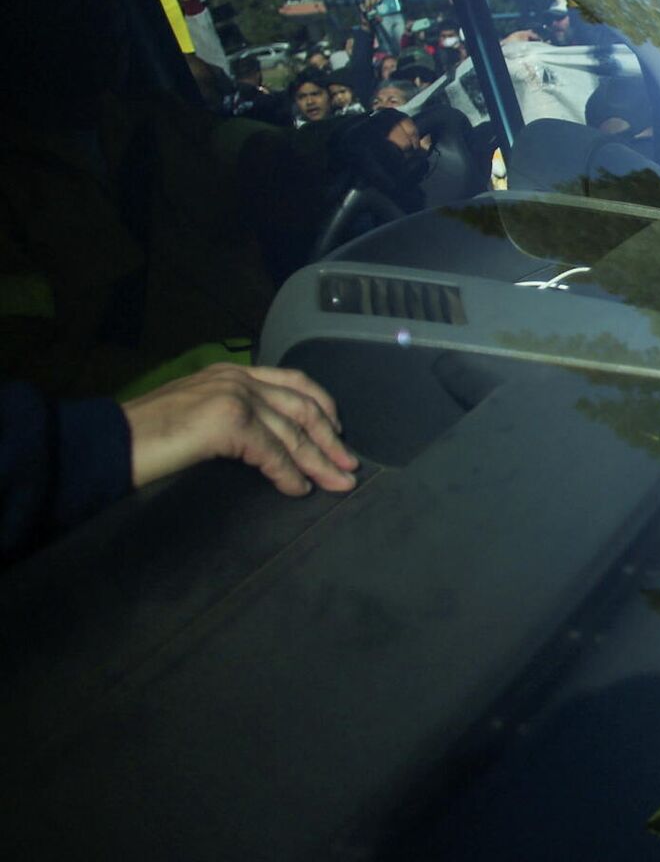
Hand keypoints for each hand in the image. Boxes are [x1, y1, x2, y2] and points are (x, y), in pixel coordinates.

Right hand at [123, 363, 358, 496]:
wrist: (107, 442)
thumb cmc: (145, 436)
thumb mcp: (197, 413)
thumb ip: (232, 415)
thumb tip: (267, 444)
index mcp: (231, 373)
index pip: (293, 383)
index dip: (322, 407)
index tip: (337, 432)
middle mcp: (237, 378)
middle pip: (302, 407)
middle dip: (330, 438)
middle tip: (350, 464)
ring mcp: (233, 397)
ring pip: (293, 432)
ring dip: (320, 460)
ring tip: (338, 482)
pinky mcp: (228, 422)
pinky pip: (273, 452)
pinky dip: (290, 473)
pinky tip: (298, 489)